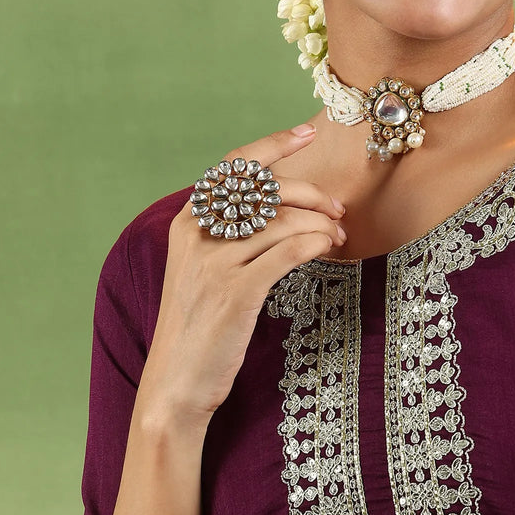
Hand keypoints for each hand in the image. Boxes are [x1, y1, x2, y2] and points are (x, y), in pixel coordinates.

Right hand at [140, 123, 345, 423]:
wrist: (176, 382)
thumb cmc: (199, 327)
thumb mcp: (202, 271)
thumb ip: (229, 236)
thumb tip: (284, 208)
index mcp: (188, 223)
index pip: (233, 167)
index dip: (273, 145)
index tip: (308, 132)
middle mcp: (197, 235)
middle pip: (266, 190)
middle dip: (310, 192)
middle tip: (337, 207)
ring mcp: (215, 263)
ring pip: (283, 221)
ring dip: (320, 223)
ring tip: (338, 235)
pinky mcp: (236, 291)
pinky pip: (289, 252)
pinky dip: (315, 243)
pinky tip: (328, 248)